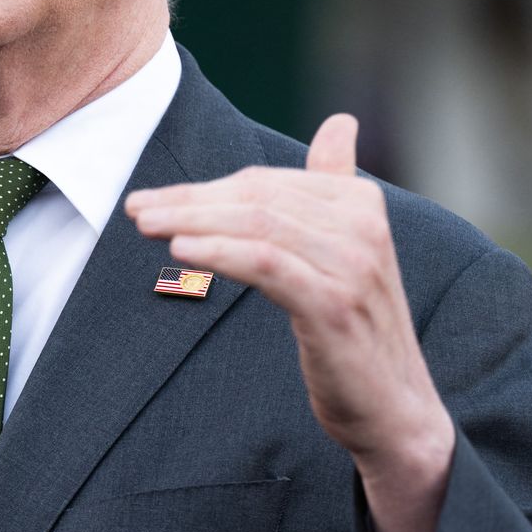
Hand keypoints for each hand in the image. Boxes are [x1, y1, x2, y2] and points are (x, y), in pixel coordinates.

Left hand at [124, 113, 453, 531]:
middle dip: (189, 201)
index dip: (205, 189)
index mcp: (361, 203)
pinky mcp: (335, 306)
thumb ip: (338, 184)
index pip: (265, 183)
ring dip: (192, 221)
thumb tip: (340, 122)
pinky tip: (181, 251)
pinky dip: (220, 252)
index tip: (153, 199)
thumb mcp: (349, 250)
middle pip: (257, 199)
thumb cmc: (358, 328)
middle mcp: (363, 226)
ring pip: (257, 226)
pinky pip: (267, 264)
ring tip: (145, 225)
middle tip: (136, 208)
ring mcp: (352, 265)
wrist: (394, 409)